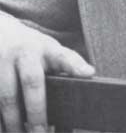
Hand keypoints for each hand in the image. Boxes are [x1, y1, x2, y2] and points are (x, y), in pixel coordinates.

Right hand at [0, 15, 93, 131]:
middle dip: (37, 112)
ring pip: (7, 97)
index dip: (75, 65)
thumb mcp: (50, 49)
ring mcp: (2, 62)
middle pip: (32, 81)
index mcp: (46, 48)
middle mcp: (25, 53)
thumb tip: (89, 74)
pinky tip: (5, 128)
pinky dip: (0, 118)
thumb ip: (67, 63)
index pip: (63, 55)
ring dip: (12, 122)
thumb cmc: (32, 49)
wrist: (0, 31)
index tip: (88, 74)